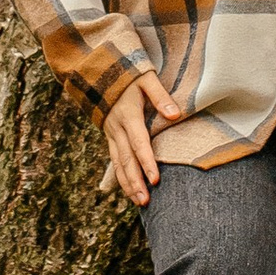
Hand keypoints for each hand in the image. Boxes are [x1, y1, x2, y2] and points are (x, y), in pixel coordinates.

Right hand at [103, 71, 187, 206]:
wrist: (100, 72)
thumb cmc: (129, 75)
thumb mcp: (146, 78)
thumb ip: (160, 96)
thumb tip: (175, 115)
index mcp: (128, 114)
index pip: (139, 142)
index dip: (147, 161)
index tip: (155, 179)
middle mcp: (117, 127)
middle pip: (126, 159)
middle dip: (136, 181)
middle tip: (146, 201)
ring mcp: (111, 133)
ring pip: (118, 163)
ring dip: (128, 184)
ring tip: (139, 202)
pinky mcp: (110, 137)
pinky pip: (114, 161)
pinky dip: (121, 177)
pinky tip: (130, 192)